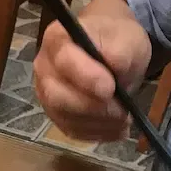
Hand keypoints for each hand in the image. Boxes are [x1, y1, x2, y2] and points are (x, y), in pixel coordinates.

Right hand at [33, 0, 151, 140]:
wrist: (109, 48)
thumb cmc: (116, 39)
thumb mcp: (126, 37)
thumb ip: (120, 52)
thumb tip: (116, 75)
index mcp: (57, 39)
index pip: (64, 61)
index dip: (86, 78)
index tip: (110, 89)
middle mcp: (44, 69)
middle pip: (58, 97)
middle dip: (92, 108)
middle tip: (122, 112)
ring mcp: (46, 95)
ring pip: (65, 118)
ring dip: (97, 124)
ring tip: (124, 122)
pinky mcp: (55, 115)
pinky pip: (71, 130)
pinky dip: (95, 133)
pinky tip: (115, 129)